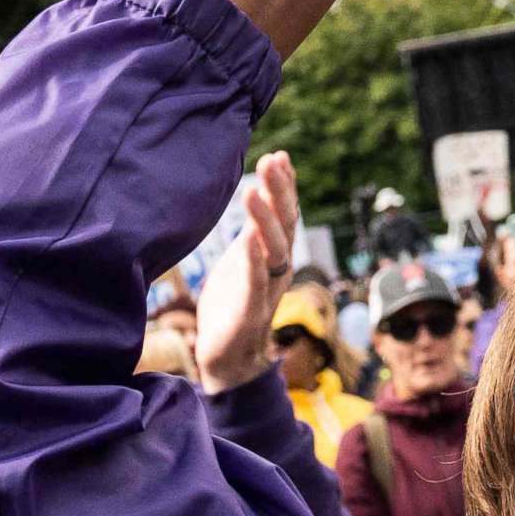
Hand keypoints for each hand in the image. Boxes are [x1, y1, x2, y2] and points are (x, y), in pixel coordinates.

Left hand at [195, 155, 297, 393]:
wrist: (229, 360)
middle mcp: (278, 270)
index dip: (284, 187)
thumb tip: (255, 198)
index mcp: (273, 256)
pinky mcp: (251, 312)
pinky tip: (248, 238)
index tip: (278, 155)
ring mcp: (267, 290)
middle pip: (285, 226)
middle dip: (280, 192)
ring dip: (265, 220)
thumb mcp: (241, 263)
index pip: (284, 215)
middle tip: (272, 160)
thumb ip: (251, 235)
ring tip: (253, 190)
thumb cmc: (233, 308)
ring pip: (274, 250)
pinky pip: (256, 282)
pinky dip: (253, 260)